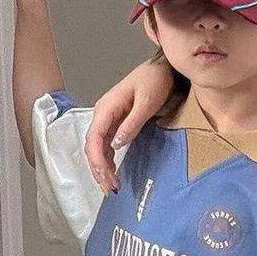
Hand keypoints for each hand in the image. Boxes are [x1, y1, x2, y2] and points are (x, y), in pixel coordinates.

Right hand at [85, 56, 174, 193]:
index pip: (94, 138)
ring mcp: (109, 118)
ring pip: (98, 147)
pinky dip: (108, 159)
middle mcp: (103, 114)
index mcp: (106, 108)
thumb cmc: (155, 80)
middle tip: (110, 188)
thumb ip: (132, 122)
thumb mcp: (147, 101)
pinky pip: (107, 144)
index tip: (106, 177)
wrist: (163, 67)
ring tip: (111, 185)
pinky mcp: (118, 122)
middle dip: (98, 168)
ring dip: (102, 167)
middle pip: (93, 145)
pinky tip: (112, 171)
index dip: (97, 160)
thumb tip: (116, 144)